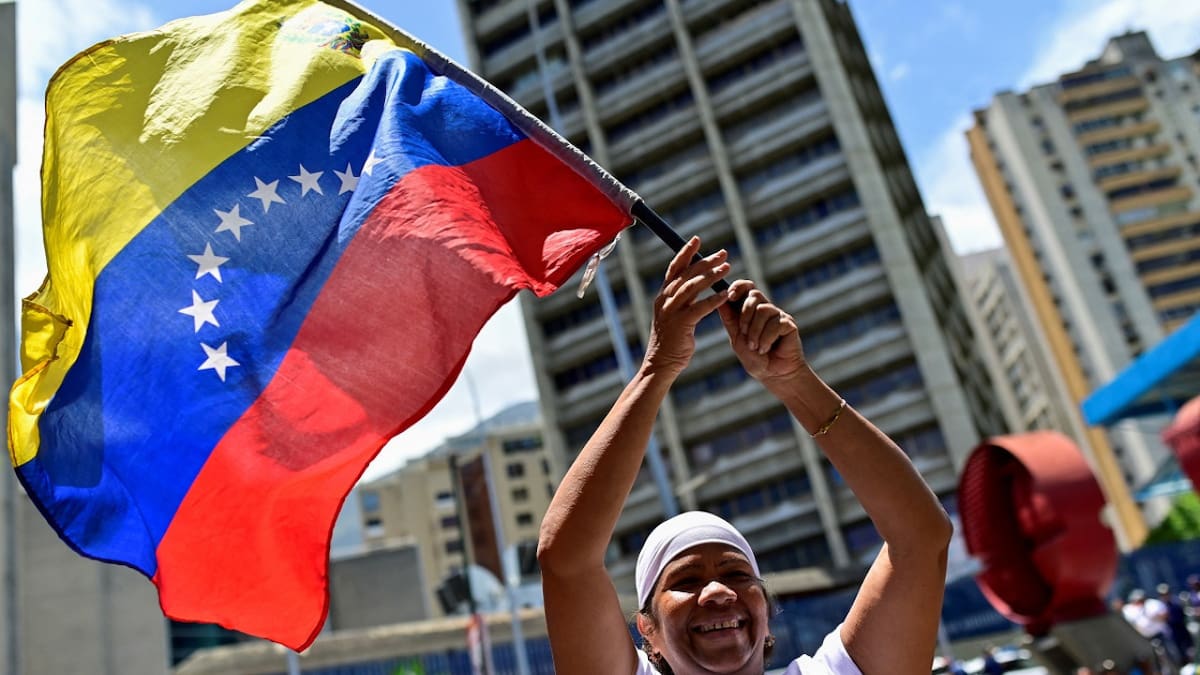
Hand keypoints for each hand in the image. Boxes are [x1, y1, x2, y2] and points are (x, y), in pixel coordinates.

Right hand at [642, 237, 730, 375]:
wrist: (661, 363)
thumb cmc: (671, 341)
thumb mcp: (674, 315)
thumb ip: (682, 300)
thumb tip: (696, 285)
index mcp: (663, 296)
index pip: (674, 268)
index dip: (686, 252)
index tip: (697, 239)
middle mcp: (665, 300)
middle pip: (686, 273)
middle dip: (705, 261)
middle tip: (723, 253)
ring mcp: (671, 312)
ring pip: (692, 287)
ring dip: (711, 276)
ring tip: (727, 268)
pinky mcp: (680, 325)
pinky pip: (700, 308)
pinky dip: (714, 300)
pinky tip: (726, 295)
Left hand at [718, 280, 806, 385]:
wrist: (773, 375)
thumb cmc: (755, 359)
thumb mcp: (737, 339)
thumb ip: (730, 320)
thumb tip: (720, 301)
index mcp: (752, 310)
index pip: (747, 288)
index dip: (739, 286)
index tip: (730, 296)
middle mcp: (766, 309)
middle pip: (754, 295)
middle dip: (745, 314)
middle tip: (744, 333)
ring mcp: (778, 316)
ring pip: (763, 310)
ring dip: (755, 331)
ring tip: (755, 347)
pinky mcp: (789, 324)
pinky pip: (776, 323)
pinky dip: (766, 339)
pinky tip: (766, 349)